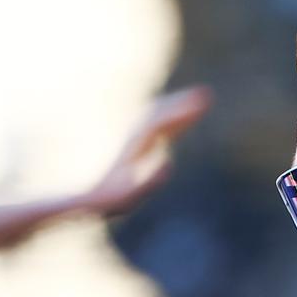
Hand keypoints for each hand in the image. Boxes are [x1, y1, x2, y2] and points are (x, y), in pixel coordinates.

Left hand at [80, 86, 211, 217]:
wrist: (89, 199)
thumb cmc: (109, 202)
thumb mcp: (127, 196)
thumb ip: (146, 182)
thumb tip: (167, 162)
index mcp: (135, 145)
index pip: (159, 121)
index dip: (180, 111)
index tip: (201, 102)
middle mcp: (134, 138)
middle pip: (158, 114)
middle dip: (182, 103)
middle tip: (207, 95)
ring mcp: (136, 142)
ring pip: (158, 118)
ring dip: (178, 108)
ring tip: (200, 101)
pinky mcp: (137, 149)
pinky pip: (157, 127)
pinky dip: (172, 120)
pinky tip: (181, 122)